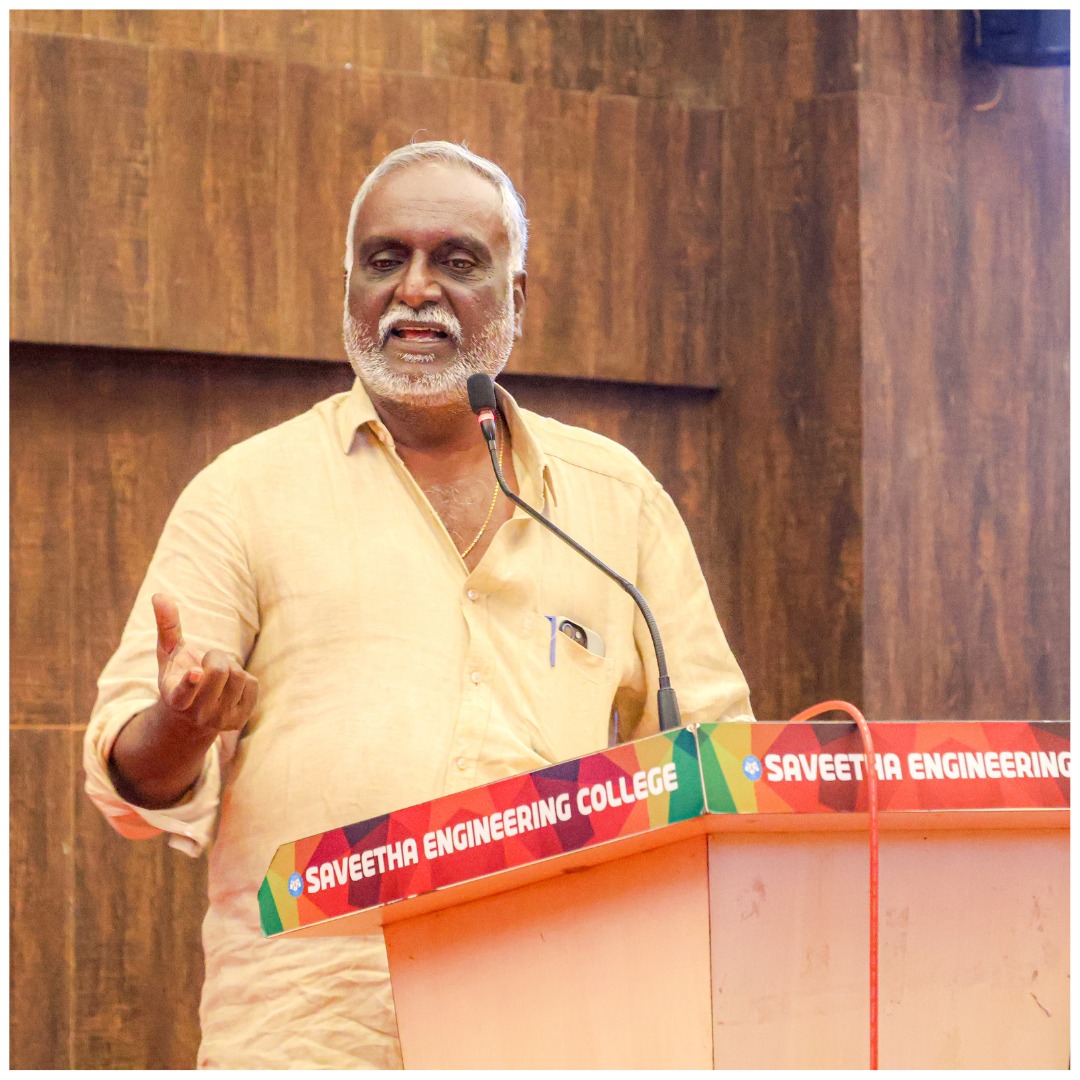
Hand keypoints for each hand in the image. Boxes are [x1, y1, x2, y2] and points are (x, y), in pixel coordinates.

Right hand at [152, 593, 257, 732]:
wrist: (191, 714)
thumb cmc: (178, 674)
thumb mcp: (169, 652)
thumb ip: (166, 626)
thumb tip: (159, 595)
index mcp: (176, 698)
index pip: (184, 691)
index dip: (191, 681)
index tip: (196, 672)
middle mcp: (197, 713)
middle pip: (220, 670)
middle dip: (217, 656)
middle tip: (208, 661)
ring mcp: (219, 719)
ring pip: (238, 676)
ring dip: (231, 667)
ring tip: (218, 676)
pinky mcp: (240, 719)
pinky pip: (252, 684)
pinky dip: (244, 679)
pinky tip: (230, 687)